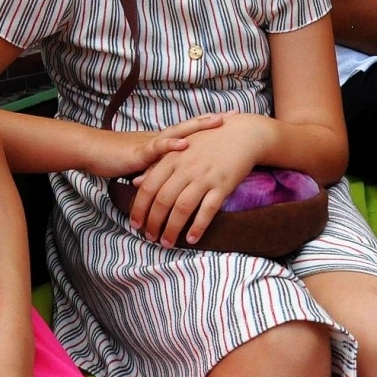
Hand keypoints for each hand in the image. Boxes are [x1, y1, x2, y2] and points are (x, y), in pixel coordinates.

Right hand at [82, 113, 224, 177]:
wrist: (93, 152)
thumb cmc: (118, 158)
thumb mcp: (147, 164)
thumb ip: (162, 166)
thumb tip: (179, 174)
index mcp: (164, 141)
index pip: (191, 130)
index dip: (210, 124)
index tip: (233, 116)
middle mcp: (160, 139)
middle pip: (190, 127)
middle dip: (212, 121)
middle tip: (235, 114)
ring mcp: (150, 144)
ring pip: (178, 132)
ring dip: (198, 127)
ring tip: (217, 121)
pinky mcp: (138, 153)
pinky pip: (156, 148)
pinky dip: (170, 146)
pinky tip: (183, 144)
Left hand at [129, 115, 267, 247]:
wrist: (242, 134)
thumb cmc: (208, 141)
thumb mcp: (179, 147)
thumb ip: (157, 165)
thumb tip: (136, 182)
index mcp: (172, 158)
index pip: (148, 187)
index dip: (139, 208)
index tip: (135, 224)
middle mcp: (185, 168)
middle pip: (163, 200)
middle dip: (154, 223)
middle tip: (150, 238)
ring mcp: (204, 177)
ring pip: (182, 208)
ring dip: (172, 229)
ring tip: (167, 243)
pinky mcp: (222, 185)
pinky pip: (208, 210)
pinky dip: (198, 226)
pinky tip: (192, 239)